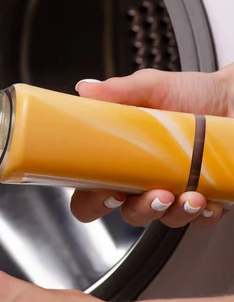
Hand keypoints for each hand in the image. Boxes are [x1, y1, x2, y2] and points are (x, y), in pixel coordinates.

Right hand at [72, 66, 233, 227]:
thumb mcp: (152, 86)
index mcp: (122, 157)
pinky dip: (203, 212)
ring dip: (174, 212)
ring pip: (165, 218)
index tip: (105, 190)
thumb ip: (118, 91)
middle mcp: (145, 178)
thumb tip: (86, 90)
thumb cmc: (193, 92)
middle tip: (152, 195)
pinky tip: (206, 196)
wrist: (233, 97)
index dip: (92, 199)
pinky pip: (201, 218)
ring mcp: (176, 190)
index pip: (92, 190)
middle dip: (139, 210)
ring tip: (188, 194)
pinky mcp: (207, 198)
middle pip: (128, 211)